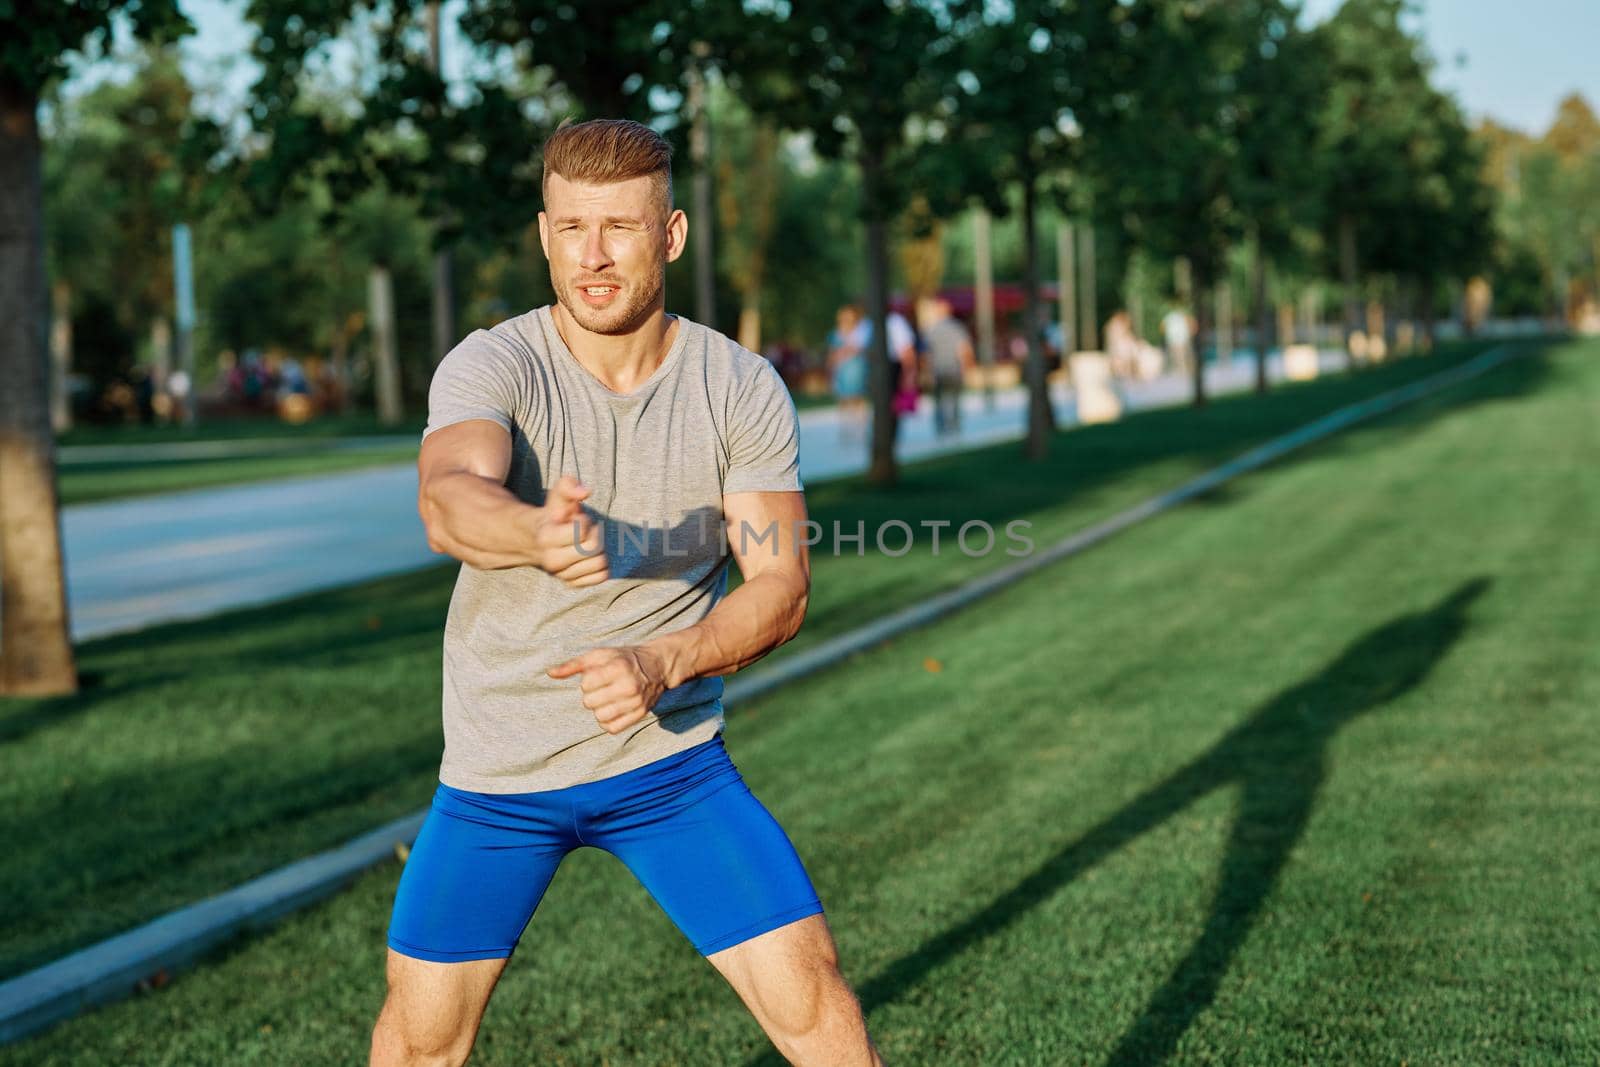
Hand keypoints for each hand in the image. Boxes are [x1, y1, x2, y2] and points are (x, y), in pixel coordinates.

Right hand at [532, 475, 607, 585]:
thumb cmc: (551, 515)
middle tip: (584, 530)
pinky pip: (601, 577)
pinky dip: (600, 565)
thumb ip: (568, 486)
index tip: (574, 519)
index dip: (583, 520)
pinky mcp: (571, 584)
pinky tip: (587, 556)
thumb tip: (585, 492)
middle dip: (594, 534)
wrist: (534, 540)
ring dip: (598, 550)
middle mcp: (552, 561)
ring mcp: (561, 575)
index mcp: (546, 538)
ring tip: (585, 542)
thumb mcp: (557, 496)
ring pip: (601, 564)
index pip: (582, 532)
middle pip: (594, 549)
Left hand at [547, 645, 670, 734]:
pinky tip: (612, 709)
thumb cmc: (623, 659)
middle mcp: (629, 686)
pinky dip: (607, 721)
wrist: (657, 666)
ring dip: (598, 709)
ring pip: (600, 717)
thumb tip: (550, 673)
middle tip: (603, 688)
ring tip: (607, 699)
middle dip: (591, 695)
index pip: (586, 684)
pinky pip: (612, 728)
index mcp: (618, 668)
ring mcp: (636, 703)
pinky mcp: (640, 715)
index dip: (587, 681)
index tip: (597, 676)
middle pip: (590, 702)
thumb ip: (573, 665)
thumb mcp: (599, 655)